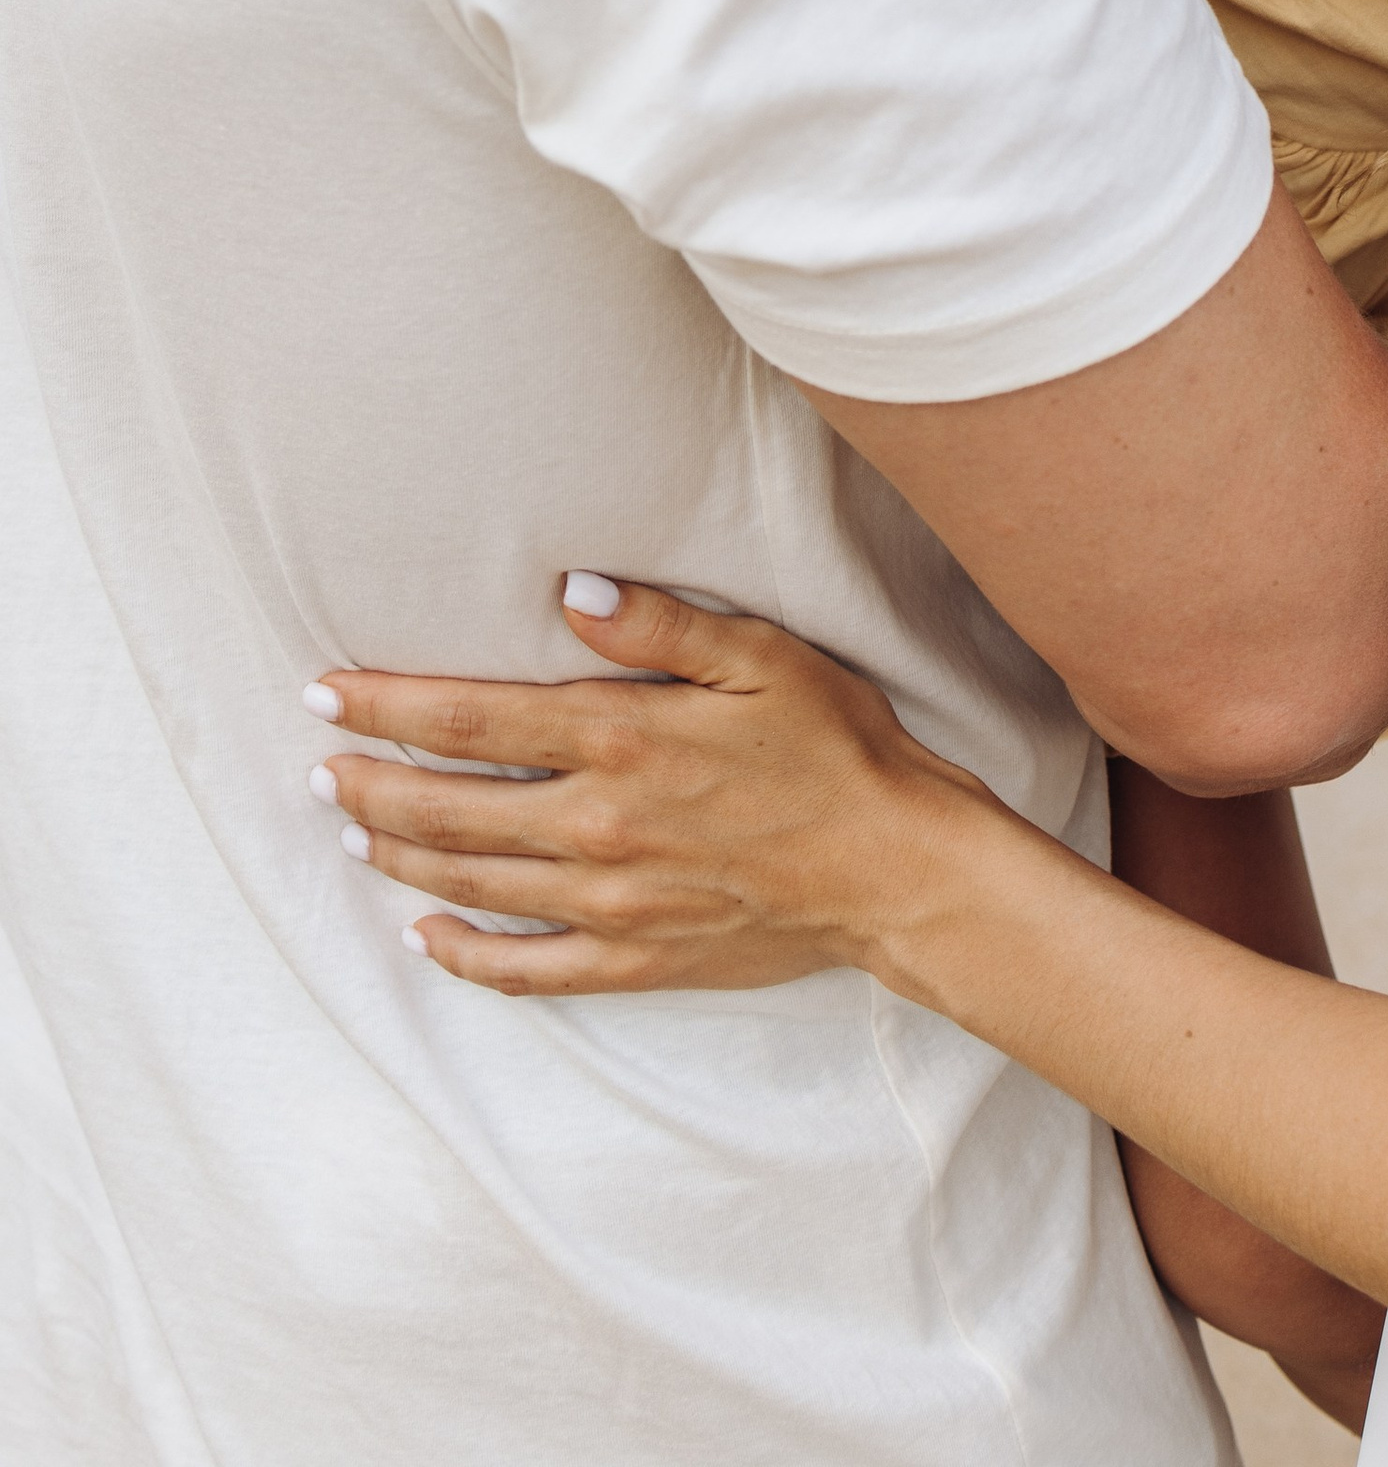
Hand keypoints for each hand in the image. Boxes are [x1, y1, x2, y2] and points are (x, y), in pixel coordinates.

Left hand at [303, 575, 984, 995]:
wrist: (895, 868)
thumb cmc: (835, 747)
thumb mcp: (760, 655)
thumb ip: (657, 624)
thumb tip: (568, 591)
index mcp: (619, 741)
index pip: (468, 718)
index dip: (386, 705)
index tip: (326, 693)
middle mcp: (595, 828)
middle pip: (445, 809)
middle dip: (368, 787)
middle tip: (319, 769)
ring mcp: (607, 905)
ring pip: (469, 883)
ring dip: (398, 858)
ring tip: (353, 835)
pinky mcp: (633, 959)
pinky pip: (523, 970)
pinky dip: (463, 955)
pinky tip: (427, 937)